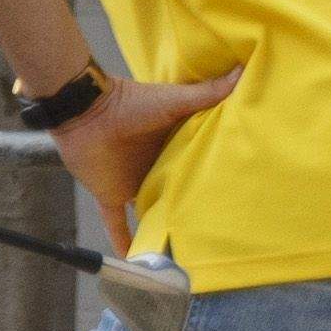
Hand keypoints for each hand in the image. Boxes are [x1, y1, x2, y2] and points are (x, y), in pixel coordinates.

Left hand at [43, 66, 239, 249]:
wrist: (86, 112)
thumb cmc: (130, 102)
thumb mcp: (175, 99)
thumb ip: (208, 93)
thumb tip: (244, 72)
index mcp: (173, 145)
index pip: (197, 163)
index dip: (214, 173)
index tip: (239, 188)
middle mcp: (155, 166)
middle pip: (177, 189)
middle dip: (192, 204)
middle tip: (221, 225)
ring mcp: (133, 182)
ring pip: (152, 209)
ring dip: (163, 225)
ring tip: (187, 249)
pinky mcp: (111, 194)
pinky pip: (116, 222)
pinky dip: (123, 239)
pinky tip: (133, 258)